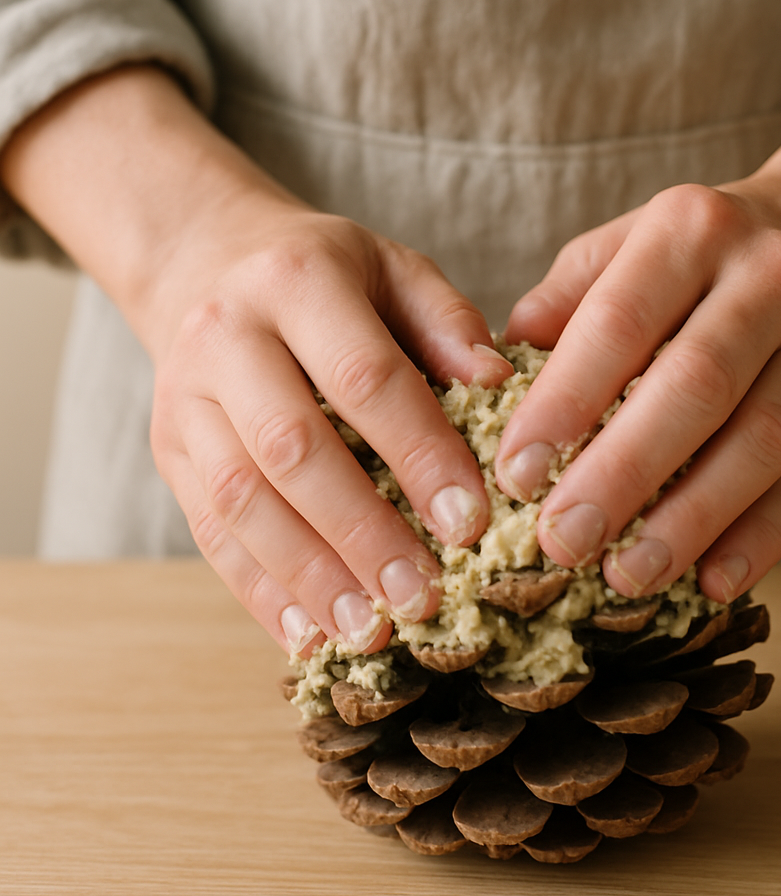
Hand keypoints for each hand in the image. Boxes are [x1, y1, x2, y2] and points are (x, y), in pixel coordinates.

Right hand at [145, 202, 512, 654]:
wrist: (204, 261)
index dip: (420, 454)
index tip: (471, 521)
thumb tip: (497, 387)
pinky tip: (308, 634)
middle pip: (295, 448)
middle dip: (364, 532)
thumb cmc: (322, 272)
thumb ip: (445, 322)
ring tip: (372, 630)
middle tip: (425, 594)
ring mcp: (185, 398)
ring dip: (310, 575)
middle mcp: (228, 337)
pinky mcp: (168, 450)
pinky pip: (207, 530)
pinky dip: (259, 590)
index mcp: (297, 281)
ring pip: (242, 500)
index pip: (366, 378)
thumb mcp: (392, 268)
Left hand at [496, 178, 780, 602]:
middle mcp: (768, 275)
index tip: (516, 476)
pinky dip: (764, 537)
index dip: (563, 404)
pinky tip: (713, 581)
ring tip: (627, 576)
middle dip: (622, 473)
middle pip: (694, 386)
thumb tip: (492, 380)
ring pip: (761, 441)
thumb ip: (563, 304)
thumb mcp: (628, 244)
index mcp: (690, 229)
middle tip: (562, 542)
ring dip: (692, 520)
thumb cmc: (705, 251)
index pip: (617, 324)